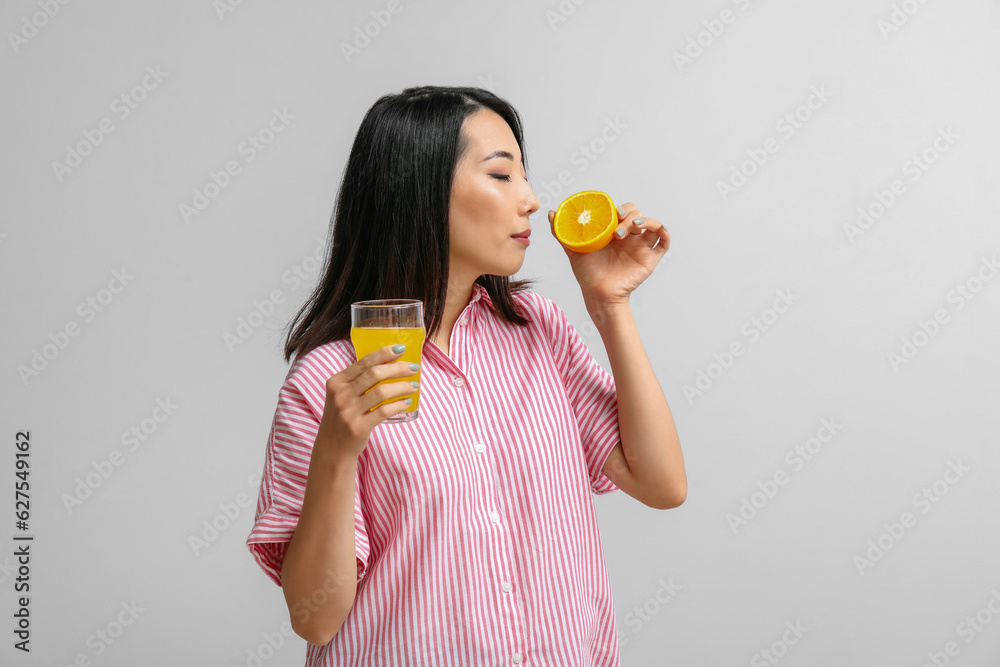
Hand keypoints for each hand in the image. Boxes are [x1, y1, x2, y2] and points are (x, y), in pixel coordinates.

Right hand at [315, 345, 418, 458]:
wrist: (332, 449)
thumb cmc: (342, 419)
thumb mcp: (341, 396)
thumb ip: (357, 381)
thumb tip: (388, 364)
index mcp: (336, 382)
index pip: (364, 362)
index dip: (384, 354)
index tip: (401, 349)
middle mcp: (340, 395)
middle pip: (374, 374)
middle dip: (397, 368)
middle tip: (413, 367)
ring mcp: (348, 411)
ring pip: (381, 392)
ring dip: (402, 386)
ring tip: (414, 385)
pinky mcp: (358, 427)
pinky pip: (384, 411)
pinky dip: (398, 404)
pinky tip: (407, 402)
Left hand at [547, 201, 669, 304]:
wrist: (597, 293)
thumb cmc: (587, 274)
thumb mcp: (573, 249)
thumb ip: (562, 232)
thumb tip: (551, 213)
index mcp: (615, 232)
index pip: (623, 211)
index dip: (621, 208)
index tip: (611, 212)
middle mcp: (630, 237)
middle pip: (638, 215)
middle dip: (630, 214)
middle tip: (618, 222)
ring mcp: (641, 247)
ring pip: (652, 224)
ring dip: (644, 220)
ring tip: (629, 229)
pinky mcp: (651, 258)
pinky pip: (665, 242)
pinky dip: (664, 232)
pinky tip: (652, 230)